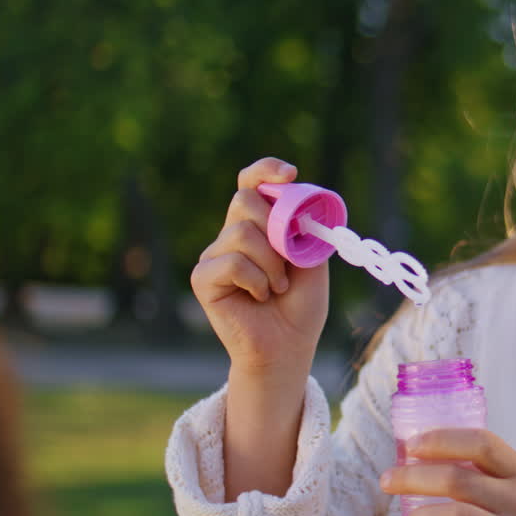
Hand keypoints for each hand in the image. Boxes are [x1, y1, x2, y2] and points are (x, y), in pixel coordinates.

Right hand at [190, 157, 329, 377]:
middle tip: (289, 261)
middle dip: (276, 226)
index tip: (290, 174)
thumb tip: (296, 203)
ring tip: (277, 287)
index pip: (251, 182)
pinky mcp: (203, 277)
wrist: (289, 346)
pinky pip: (232, 262)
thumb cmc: (301, 305)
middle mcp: (232, 234)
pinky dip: (256, 280)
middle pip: (245, 200)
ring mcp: (214, 254)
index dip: (265, 170)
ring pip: (241, 233)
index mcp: (259, 224)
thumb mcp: (313, 260)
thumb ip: (303, 229)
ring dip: (271, 263)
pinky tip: (259, 297)